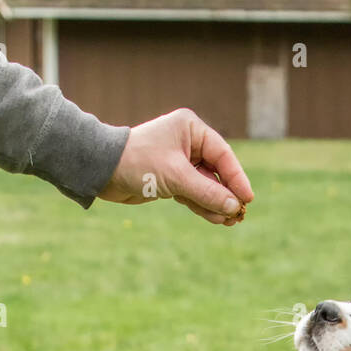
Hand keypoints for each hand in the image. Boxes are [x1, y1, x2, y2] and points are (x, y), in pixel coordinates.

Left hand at [99, 107, 253, 224]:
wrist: (102, 171)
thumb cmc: (138, 163)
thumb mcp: (176, 177)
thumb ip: (207, 192)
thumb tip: (234, 206)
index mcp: (191, 129)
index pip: (222, 155)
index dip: (236, 178)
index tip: (248, 198)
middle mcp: (187, 142)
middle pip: (217, 171)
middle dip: (227, 194)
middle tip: (240, 215)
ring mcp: (180, 162)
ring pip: (206, 185)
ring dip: (217, 203)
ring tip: (231, 222)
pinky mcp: (172, 179)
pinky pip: (194, 193)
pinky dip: (204, 206)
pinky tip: (217, 219)